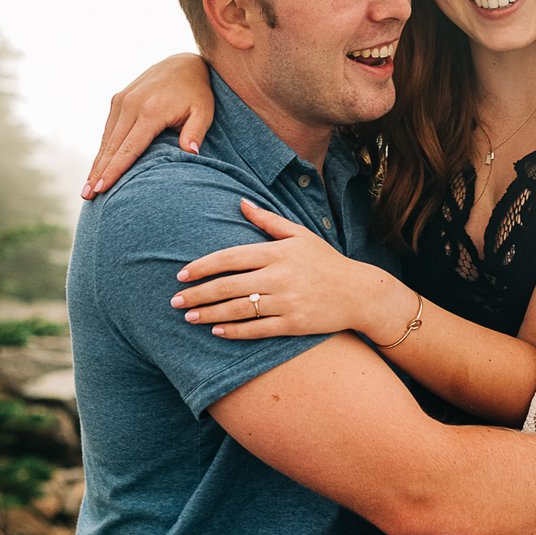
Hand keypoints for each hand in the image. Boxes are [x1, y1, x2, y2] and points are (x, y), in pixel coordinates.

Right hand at [83, 52, 214, 197]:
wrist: (183, 63)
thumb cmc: (197, 93)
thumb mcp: (204, 111)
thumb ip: (196, 132)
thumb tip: (191, 153)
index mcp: (150, 111)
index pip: (129, 148)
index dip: (115, 170)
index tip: (102, 188)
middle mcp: (131, 105)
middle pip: (112, 147)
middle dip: (98, 173)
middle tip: (87, 196)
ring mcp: (122, 100)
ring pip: (106, 139)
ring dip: (96, 164)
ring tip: (87, 187)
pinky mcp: (118, 99)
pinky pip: (108, 129)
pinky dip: (102, 149)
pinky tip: (97, 166)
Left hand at [171, 200, 400, 340]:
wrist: (360, 293)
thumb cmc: (326, 261)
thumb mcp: (300, 234)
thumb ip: (268, 220)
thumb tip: (240, 202)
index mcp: (277, 252)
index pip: (230, 257)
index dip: (202, 266)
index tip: (181, 274)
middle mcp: (279, 276)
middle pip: (228, 286)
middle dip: (198, 294)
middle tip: (175, 301)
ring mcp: (287, 301)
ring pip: (239, 309)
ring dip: (210, 314)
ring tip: (189, 317)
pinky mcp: (294, 324)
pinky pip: (258, 329)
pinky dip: (235, 331)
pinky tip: (217, 331)